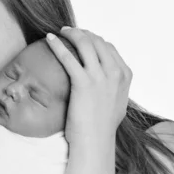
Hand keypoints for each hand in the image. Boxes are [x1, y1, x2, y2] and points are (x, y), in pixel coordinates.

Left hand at [46, 27, 131, 147]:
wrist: (95, 141)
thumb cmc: (101, 127)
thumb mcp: (116, 103)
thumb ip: (112, 88)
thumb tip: (104, 82)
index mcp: (124, 75)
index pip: (109, 48)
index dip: (94, 39)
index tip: (82, 39)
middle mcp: (115, 73)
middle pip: (98, 41)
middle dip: (82, 33)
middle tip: (68, 32)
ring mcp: (100, 76)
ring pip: (85, 43)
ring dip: (71, 33)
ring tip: (60, 31)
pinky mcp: (83, 82)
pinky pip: (68, 56)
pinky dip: (57, 44)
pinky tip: (49, 39)